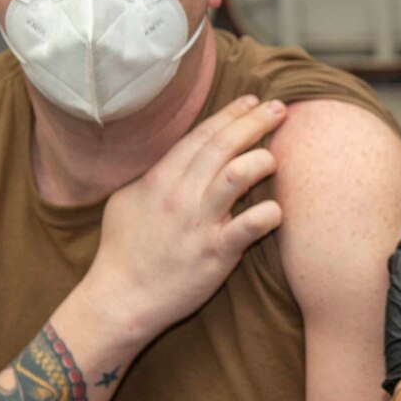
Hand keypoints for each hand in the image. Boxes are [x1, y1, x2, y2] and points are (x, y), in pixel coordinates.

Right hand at [85, 95, 285, 335]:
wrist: (121, 298)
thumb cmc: (122, 250)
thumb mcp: (127, 200)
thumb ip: (154, 175)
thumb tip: (176, 156)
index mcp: (160, 179)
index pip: (201, 136)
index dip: (229, 115)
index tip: (251, 101)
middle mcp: (181, 195)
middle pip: (222, 146)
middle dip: (254, 122)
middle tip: (280, 108)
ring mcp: (199, 223)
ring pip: (236, 175)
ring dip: (260, 160)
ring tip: (276, 157)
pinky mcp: (216, 252)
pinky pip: (249, 226)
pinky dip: (268, 214)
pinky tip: (277, 210)